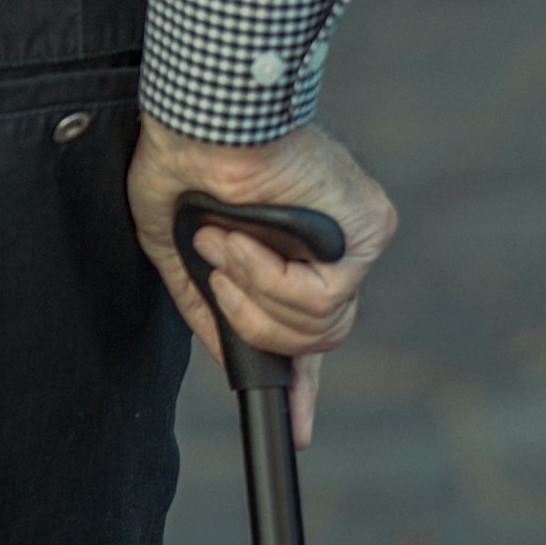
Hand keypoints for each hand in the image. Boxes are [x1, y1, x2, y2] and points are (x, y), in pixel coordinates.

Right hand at [130, 114, 394, 450]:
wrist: (203, 116)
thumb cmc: (185, 155)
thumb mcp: (176, 241)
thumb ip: (201, 297)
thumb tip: (221, 348)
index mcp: (294, 251)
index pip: (310, 327)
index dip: (303, 385)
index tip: (299, 428)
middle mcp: (333, 248)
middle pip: (315, 338)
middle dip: (254, 322)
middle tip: (218, 278)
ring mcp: (357, 239)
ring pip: (318, 326)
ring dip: (254, 294)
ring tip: (224, 244)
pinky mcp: (368, 228)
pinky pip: (321, 298)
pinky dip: (270, 278)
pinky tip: (248, 239)